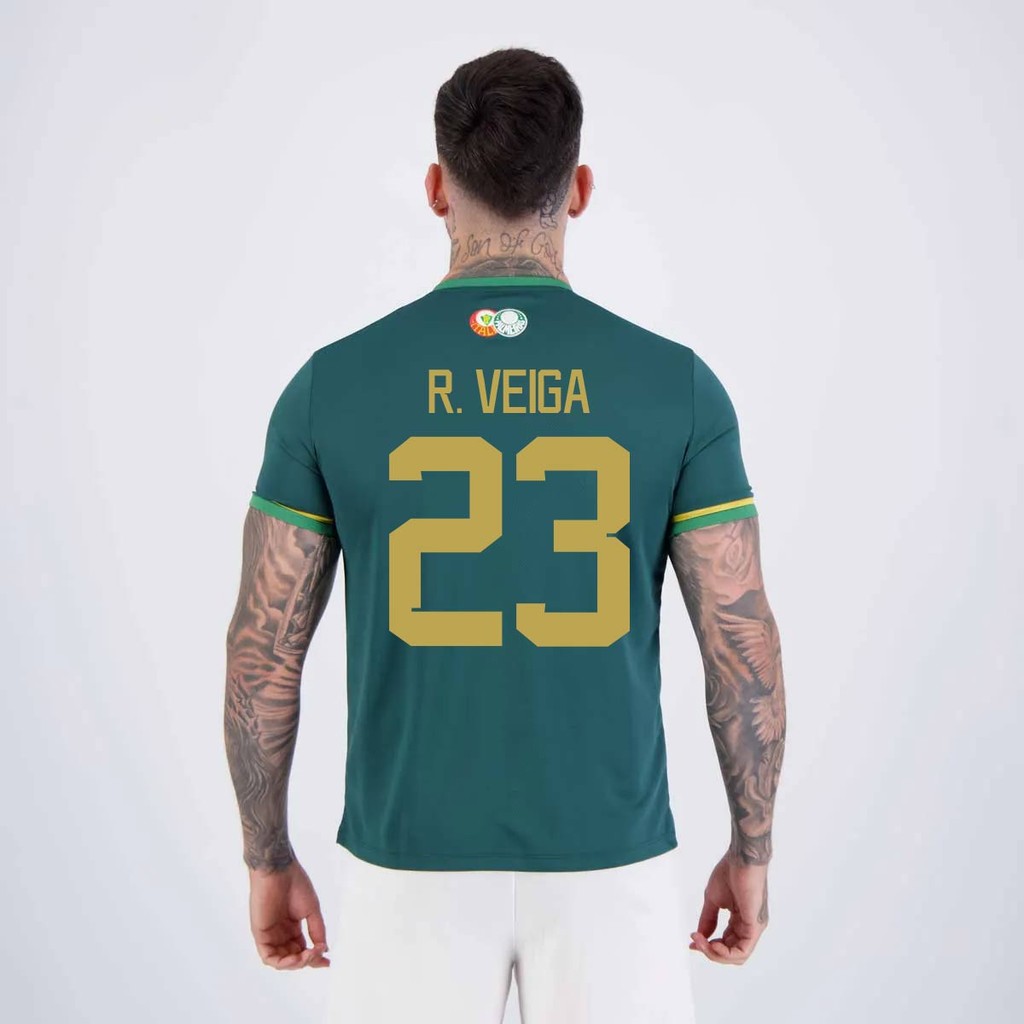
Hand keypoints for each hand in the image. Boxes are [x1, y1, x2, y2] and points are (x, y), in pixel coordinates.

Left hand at [249, 858, 330, 968]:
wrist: (279, 871)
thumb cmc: (295, 885)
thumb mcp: (312, 910)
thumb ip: (317, 930)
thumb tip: (324, 949)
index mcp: (292, 926)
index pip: (302, 949)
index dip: (314, 958)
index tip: (327, 962)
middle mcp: (280, 933)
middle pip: (293, 957)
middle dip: (307, 960)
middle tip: (318, 954)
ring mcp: (270, 935)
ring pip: (281, 961)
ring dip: (296, 963)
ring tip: (308, 955)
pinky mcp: (260, 935)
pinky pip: (268, 957)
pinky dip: (282, 962)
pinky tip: (295, 957)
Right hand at [689, 850, 768, 964]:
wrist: (741, 857)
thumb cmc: (730, 872)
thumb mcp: (713, 899)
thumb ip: (708, 919)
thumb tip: (700, 936)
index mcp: (740, 920)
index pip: (726, 943)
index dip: (709, 946)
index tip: (692, 942)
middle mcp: (749, 927)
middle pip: (731, 953)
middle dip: (710, 951)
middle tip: (695, 941)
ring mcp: (754, 927)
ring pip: (737, 956)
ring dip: (715, 954)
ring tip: (701, 942)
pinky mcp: (755, 925)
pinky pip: (742, 950)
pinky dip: (725, 953)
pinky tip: (712, 944)